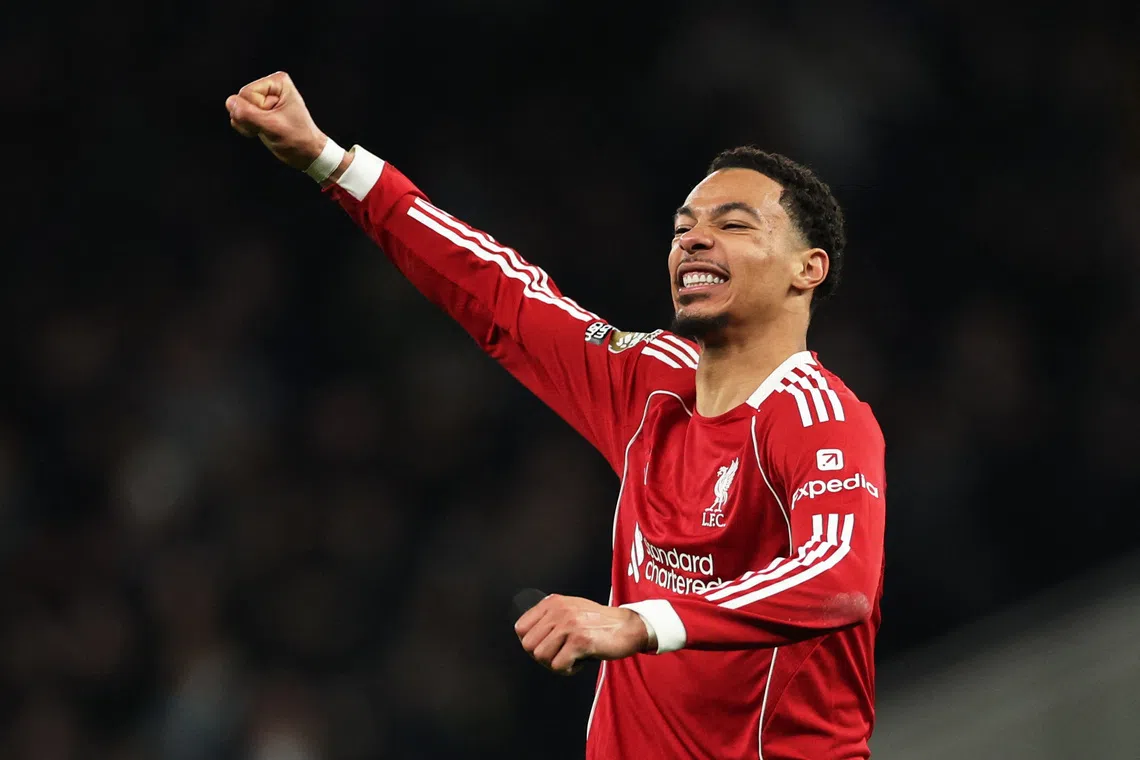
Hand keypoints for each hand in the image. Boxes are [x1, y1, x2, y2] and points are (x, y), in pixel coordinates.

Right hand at [225, 71, 327, 170]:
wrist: (307, 153)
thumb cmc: (298, 139)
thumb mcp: (273, 126)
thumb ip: (248, 114)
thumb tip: (230, 102)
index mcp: (277, 83)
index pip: (246, 93)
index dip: (255, 111)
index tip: (272, 120)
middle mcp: (269, 87)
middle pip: (240, 100)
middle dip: (250, 118)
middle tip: (269, 126)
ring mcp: (262, 99)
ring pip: (237, 109)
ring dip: (247, 124)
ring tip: (267, 129)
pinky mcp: (258, 111)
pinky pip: (238, 116)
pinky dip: (246, 127)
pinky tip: (261, 131)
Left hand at [514, 594, 650, 674]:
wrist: (627, 627)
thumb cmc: (598, 623)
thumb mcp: (570, 610)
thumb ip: (549, 618)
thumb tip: (526, 639)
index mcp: (553, 603)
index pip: (520, 628)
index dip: (531, 643)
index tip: (548, 646)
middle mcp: (559, 611)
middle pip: (529, 646)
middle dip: (543, 656)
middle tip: (560, 655)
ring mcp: (569, 625)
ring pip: (541, 657)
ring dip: (556, 663)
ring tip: (572, 656)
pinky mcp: (580, 641)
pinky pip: (559, 666)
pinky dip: (568, 669)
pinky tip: (580, 661)